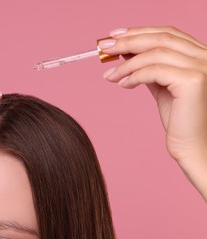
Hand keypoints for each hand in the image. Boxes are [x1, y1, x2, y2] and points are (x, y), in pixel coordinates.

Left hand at [101, 26, 206, 200]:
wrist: (192, 145)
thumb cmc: (179, 118)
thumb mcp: (160, 85)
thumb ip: (147, 67)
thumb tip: (124, 50)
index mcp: (199, 54)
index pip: (167, 33)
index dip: (139, 31)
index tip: (114, 35)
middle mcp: (205, 56)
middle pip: (161, 38)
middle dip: (128, 40)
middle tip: (104, 47)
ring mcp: (202, 67)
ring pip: (155, 53)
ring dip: (126, 63)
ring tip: (110, 75)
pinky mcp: (193, 81)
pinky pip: (154, 71)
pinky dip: (134, 75)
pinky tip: (123, 84)